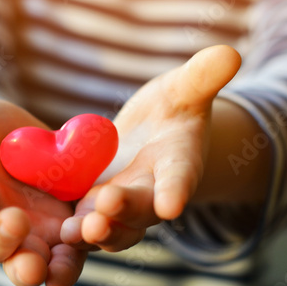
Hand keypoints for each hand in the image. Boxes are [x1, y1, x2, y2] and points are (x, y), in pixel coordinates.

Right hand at [0, 78, 86, 285]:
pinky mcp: (60, 237)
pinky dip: (70, 260)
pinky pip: (65, 256)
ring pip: (27, 261)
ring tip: (45, 265)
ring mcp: (28, 237)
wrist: (25, 149)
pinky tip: (84, 248)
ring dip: (36, 265)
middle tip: (15, 224)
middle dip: (1, 240)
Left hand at [61, 45, 241, 251]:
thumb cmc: (172, 108)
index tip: (172, 203)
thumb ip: (203, 76)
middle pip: (141, 208)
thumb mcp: (185, 88)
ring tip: (75, 231)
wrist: (149, 135)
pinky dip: (74, 231)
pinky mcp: (94, 205)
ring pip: (112, 225)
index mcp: (178, 164)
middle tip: (105, 210)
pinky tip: (56, 232)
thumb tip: (230, 53)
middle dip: (125, 210)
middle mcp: (151, 191)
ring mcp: (121, 204)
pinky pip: (85, 222)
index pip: (180, 176)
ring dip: (96, 231)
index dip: (176, 189)